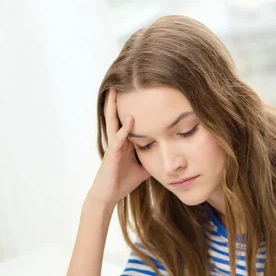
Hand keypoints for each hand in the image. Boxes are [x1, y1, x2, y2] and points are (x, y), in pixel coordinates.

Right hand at [88, 87, 149, 206]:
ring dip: (114, 106)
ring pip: (113, 122)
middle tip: (121, 80)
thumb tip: (167, 156)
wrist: (109, 196)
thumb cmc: (122, 182)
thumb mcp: (143, 169)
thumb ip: (152, 159)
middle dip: (118, 99)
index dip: (129, 105)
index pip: (127, 119)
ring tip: (115, 90)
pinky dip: (125, 129)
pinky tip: (130, 119)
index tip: (136, 90)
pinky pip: (118, 139)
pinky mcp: (112, 154)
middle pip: (117, 115)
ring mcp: (114, 146)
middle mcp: (117, 140)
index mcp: (124, 142)